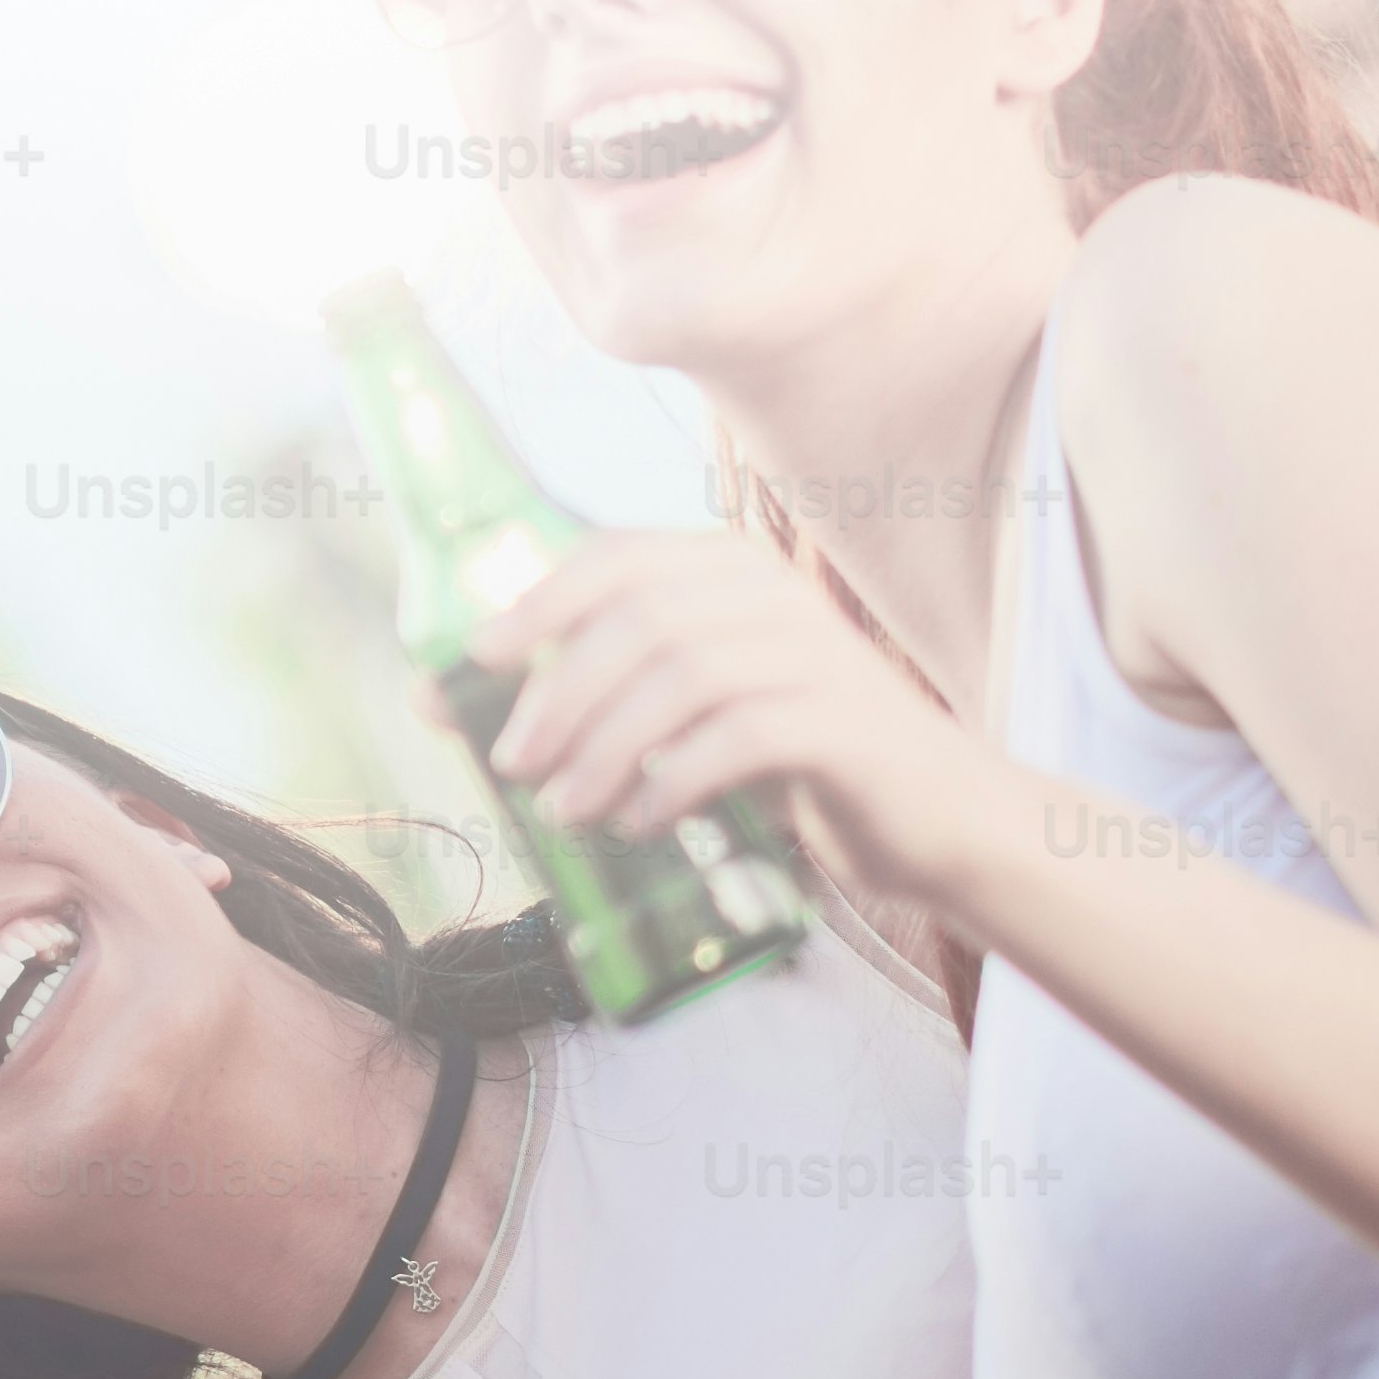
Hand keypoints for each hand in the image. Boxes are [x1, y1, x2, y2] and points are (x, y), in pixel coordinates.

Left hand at [477, 524, 1017, 898]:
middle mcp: (772, 593)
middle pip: (638, 621)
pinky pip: (737, 738)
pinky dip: (672, 781)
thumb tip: (444, 700)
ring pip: (680, 678)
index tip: (477, 659)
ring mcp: (814, 653)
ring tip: (566, 809)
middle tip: (513, 763)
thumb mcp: (695, 709)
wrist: (933, 813)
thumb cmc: (794, 757)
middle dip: (560, 693)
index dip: (537, 602)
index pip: (616, 556)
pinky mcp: (841, 723)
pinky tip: (641, 822)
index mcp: (730, 570)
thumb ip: (601, 692)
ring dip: (604, 748)